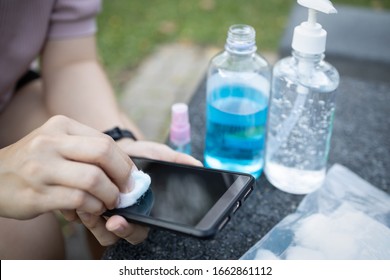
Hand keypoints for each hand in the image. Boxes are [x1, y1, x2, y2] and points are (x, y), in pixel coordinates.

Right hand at [0, 115, 132, 219]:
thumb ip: (87, 149)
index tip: (132, 177)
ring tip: (110, 202)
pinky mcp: (36, 194)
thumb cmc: (34, 162)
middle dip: (123, 175)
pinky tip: (92, 209)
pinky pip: (78, 200)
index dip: (124, 162)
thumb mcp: (57, 143)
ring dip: (109, 195)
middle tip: (128, 191)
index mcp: (60, 126)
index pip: (105, 141)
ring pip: (93, 179)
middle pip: (103, 153)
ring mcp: (41, 168)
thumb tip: (126, 169)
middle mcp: (50, 142)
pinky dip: (93, 207)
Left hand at [78, 139, 202, 245]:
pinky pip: (83, 219)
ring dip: (91, 221)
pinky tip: (75, 197)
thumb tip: (197, 164)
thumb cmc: (140, 155)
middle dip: (109, 229)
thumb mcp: (159, 154)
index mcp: (145, 209)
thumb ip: (177, 160)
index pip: (141, 229)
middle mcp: (128, 216)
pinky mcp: (90, 206)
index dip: (130, 229)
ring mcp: (108, 213)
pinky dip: (77, 211)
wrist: (114, 147)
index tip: (119, 221)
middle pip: (118, 236)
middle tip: (101, 215)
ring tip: (84, 204)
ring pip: (100, 232)